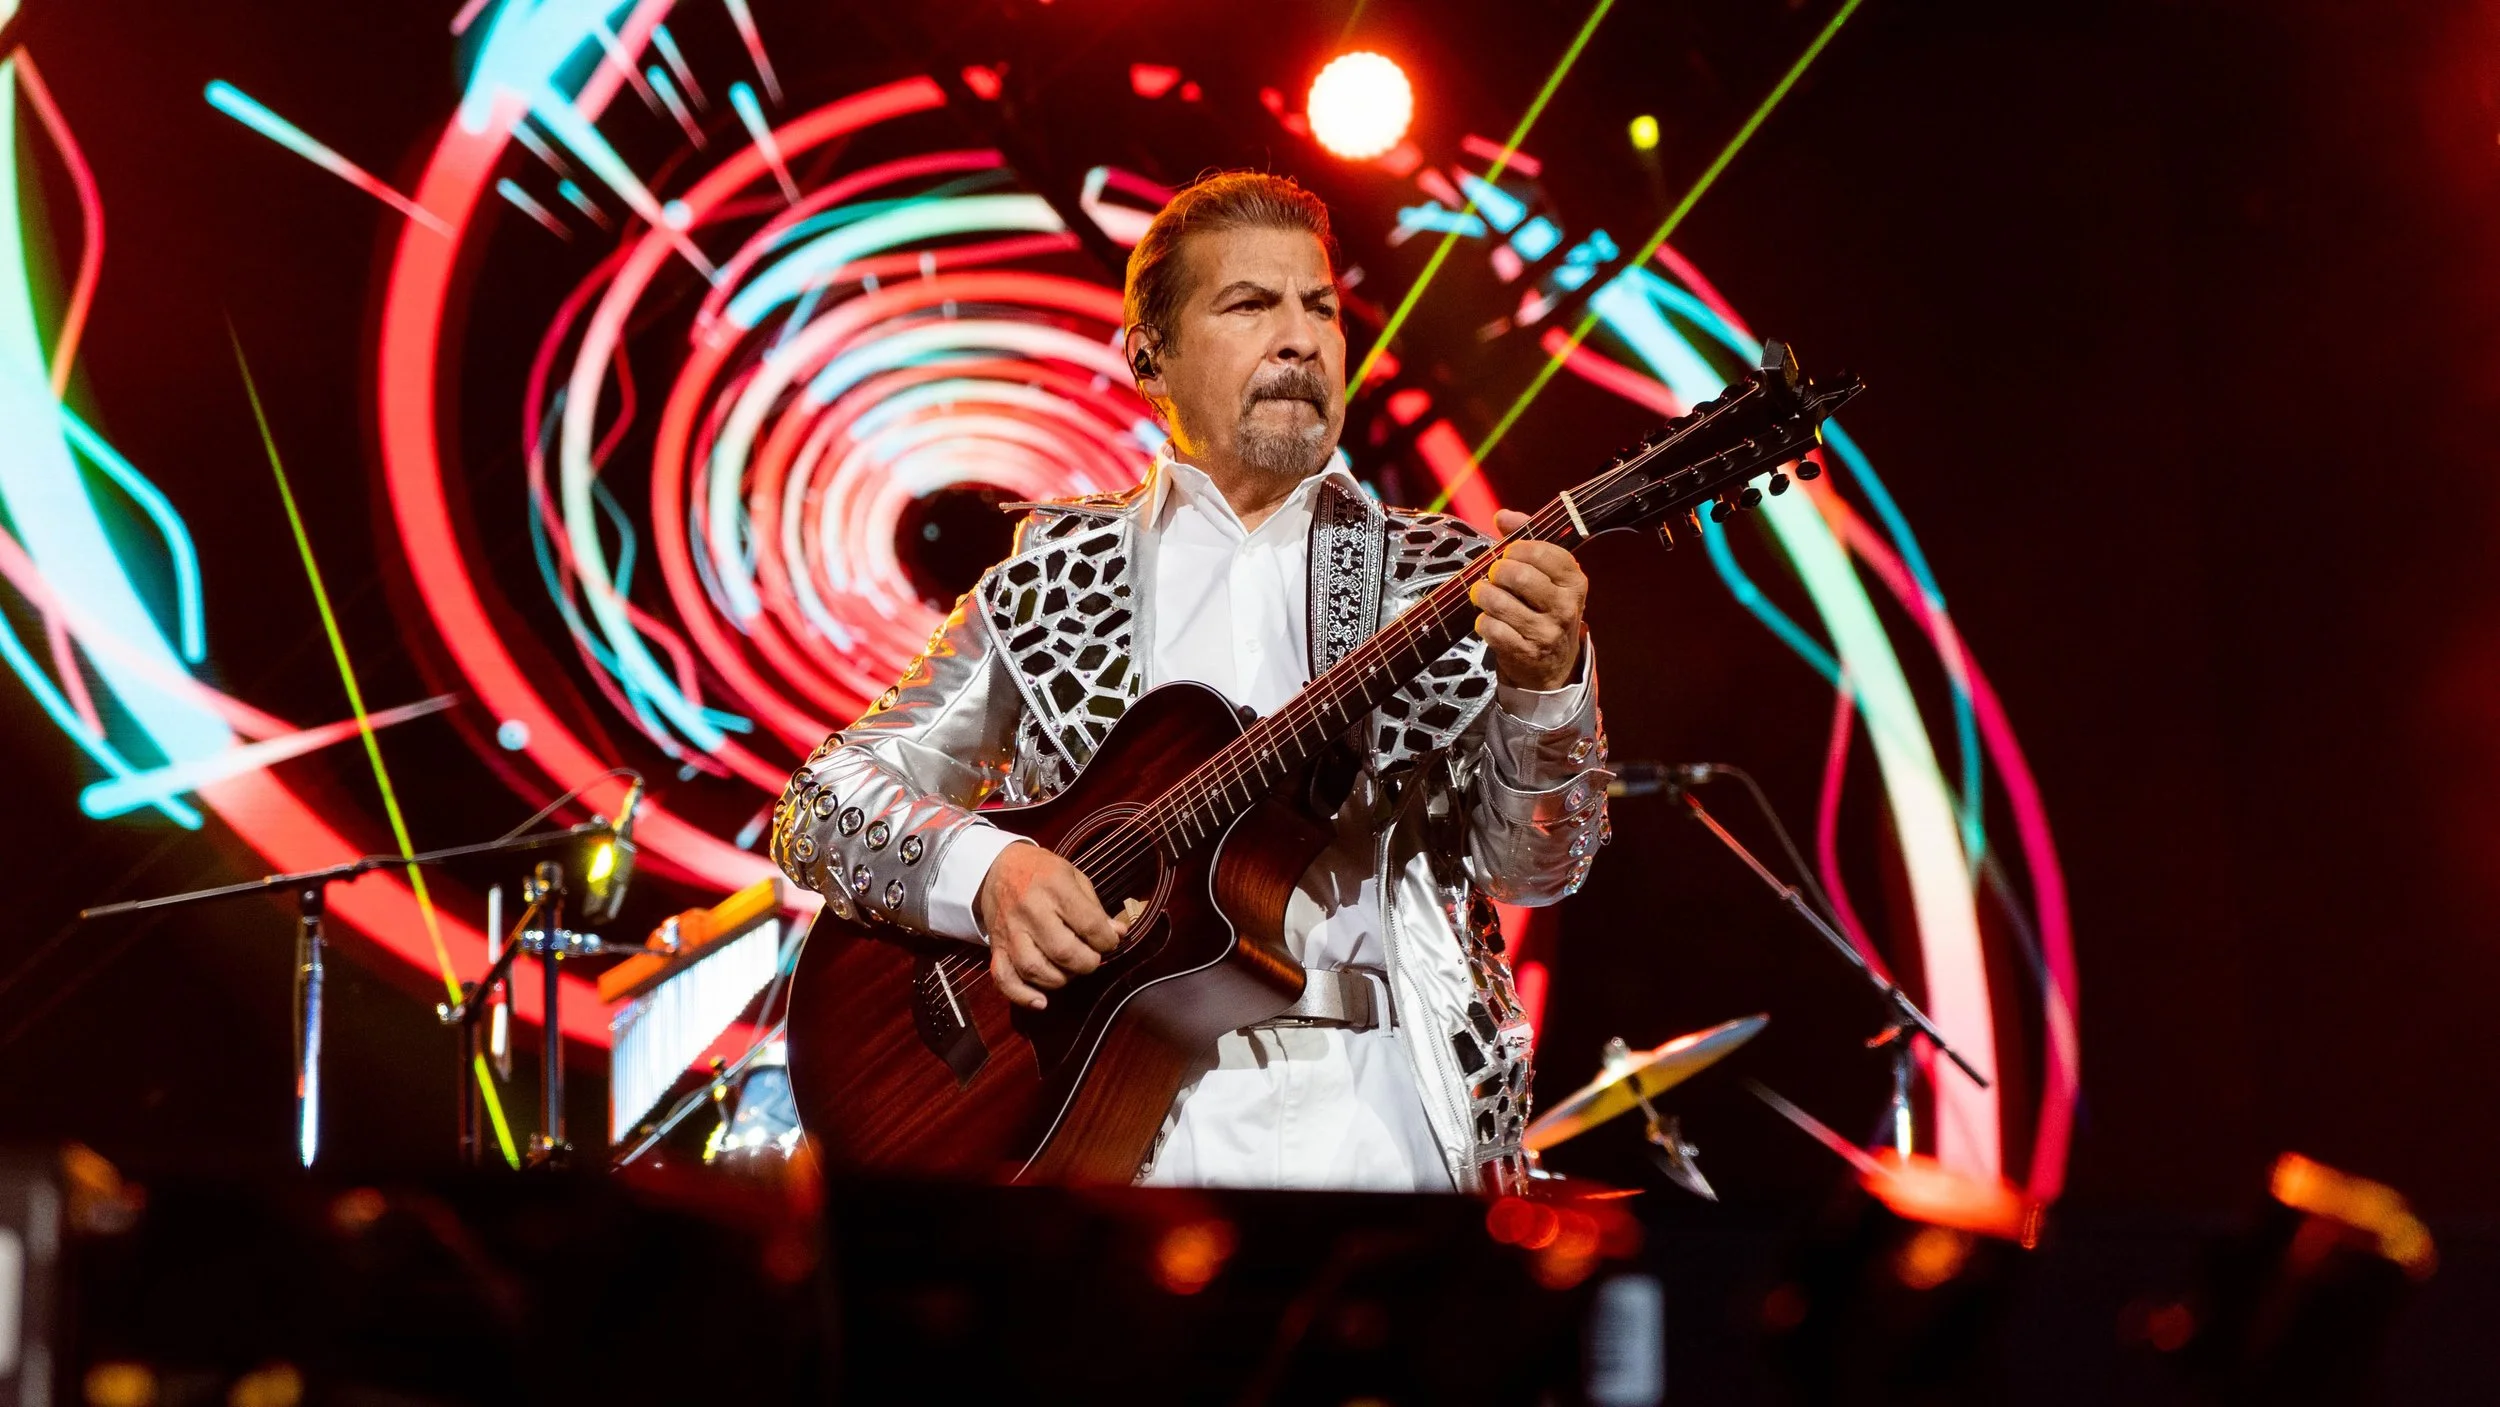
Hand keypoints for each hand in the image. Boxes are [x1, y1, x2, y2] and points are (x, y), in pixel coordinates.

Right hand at [974, 843, 1128, 1010]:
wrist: (998, 868)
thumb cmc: (1043, 872)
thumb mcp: (1074, 877)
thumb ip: (1095, 908)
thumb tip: (1118, 934)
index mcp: (1054, 887)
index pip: (1088, 924)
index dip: (1107, 941)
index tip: (1109, 942)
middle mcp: (1030, 909)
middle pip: (1062, 951)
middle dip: (1087, 963)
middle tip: (1091, 958)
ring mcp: (1010, 930)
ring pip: (1033, 968)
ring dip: (1059, 979)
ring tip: (1070, 971)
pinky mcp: (996, 947)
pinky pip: (1004, 978)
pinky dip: (1022, 995)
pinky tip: (1041, 1001)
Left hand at [1470, 509, 1587, 690]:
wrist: (1552, 665)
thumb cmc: (1545, 609)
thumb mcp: (1547, 575)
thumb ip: (1526, 540)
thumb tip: (1502, 516)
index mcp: (1575, 581)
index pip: (1540, 551)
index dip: (1515, 548)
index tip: (1508, 554)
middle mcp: (1565, 606)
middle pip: (1517, 575)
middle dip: (1496, 571)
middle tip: (1493, 576)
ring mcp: (1547, 632)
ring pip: (1499, 601)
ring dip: (1482, 595)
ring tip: (1483, 594)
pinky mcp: (1526, 653)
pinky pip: (1491, 628)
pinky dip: (1482, 622)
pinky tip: (1488, 621)